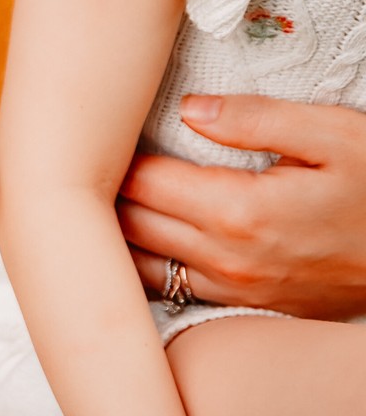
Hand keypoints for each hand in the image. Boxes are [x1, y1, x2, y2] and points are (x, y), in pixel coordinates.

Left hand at [118, 94, 365, 319]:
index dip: (113, 153)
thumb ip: (256, 118)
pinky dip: (144, 266)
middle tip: (82, 158)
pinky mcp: (247, 307)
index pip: (143, 182)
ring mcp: (237, 292)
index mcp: (241, 212)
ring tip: (97, 198)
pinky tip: (136, 239)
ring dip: (115, 234)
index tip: (98, 130)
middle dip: (101, 193)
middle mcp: (228, 260)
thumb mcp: (332, 135)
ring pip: (141, 268)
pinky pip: (173, 292)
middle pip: (130, 227)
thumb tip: (190, 108)